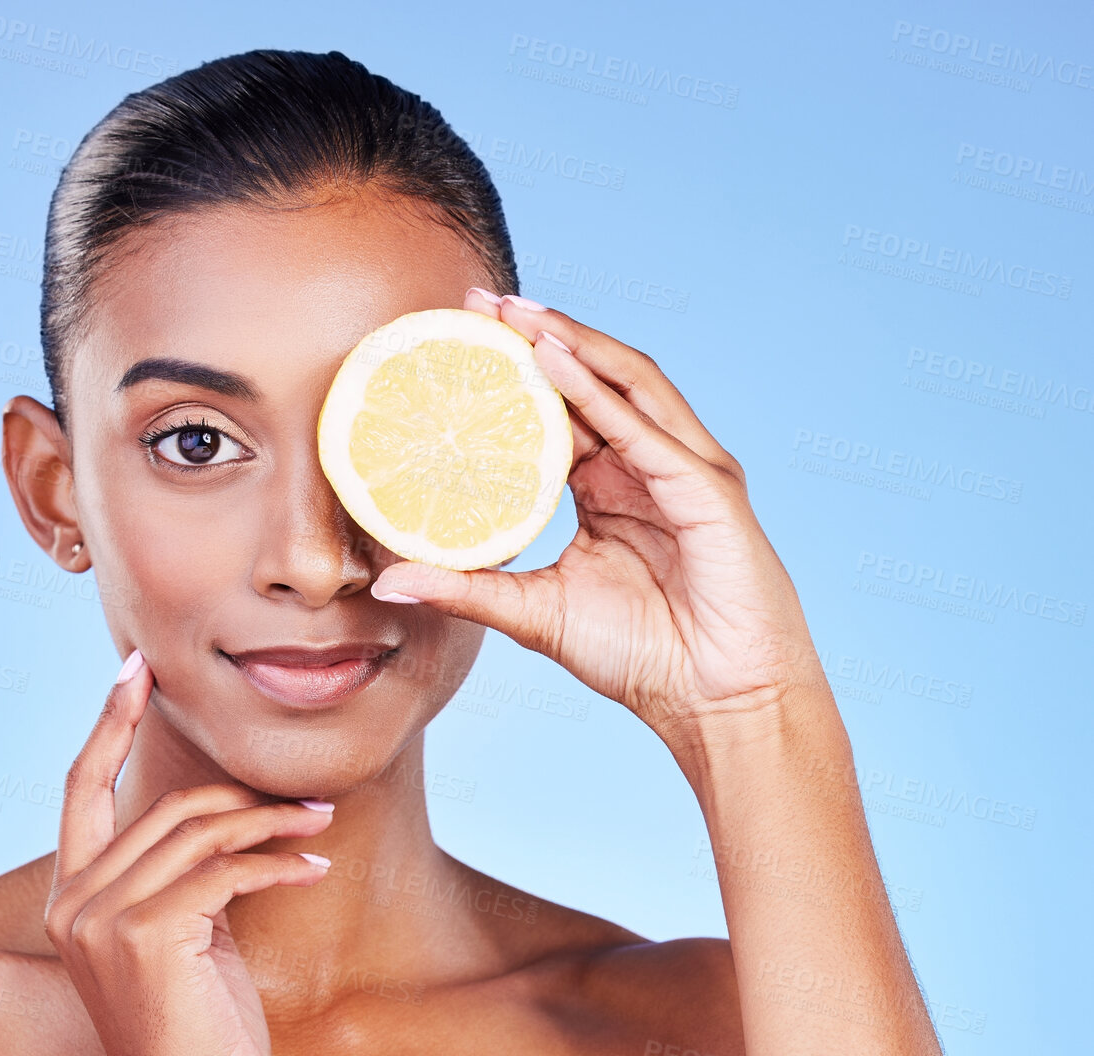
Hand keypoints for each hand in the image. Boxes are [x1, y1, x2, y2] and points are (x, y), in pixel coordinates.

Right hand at [44, 650, 334, 1055]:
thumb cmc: (196, 1035)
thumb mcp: (182, 940)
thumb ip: (181, 879)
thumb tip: (226, 819)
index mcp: (71, 898)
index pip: (79, 788)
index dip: (108, 725)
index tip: (134, 670)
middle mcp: (73, 901)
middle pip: (167, 807)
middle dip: (244, 798)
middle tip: (308, 804)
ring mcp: (102, 917)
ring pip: (200, 831)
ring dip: (271, 823)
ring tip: (319, 826)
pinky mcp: (147, 934)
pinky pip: (225, 868)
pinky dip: (276, 861)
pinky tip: (312, 867)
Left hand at [369, 289, 828, 740]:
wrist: (717, 705)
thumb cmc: (642, 657)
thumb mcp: (534, 613)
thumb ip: (467, 588)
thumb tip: (387, 579)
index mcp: (613, 484)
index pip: (561, 410)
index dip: (513, 373)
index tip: (456, 342)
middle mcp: (649, 464)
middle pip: (591, 380)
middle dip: (536, 336)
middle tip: (474, 302)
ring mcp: (684, 470)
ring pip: (624, 384)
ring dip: (568, 343)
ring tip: (512, 312)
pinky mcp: (708, 489)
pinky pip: (646, 430)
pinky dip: (599, 391)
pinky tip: (553, 359)